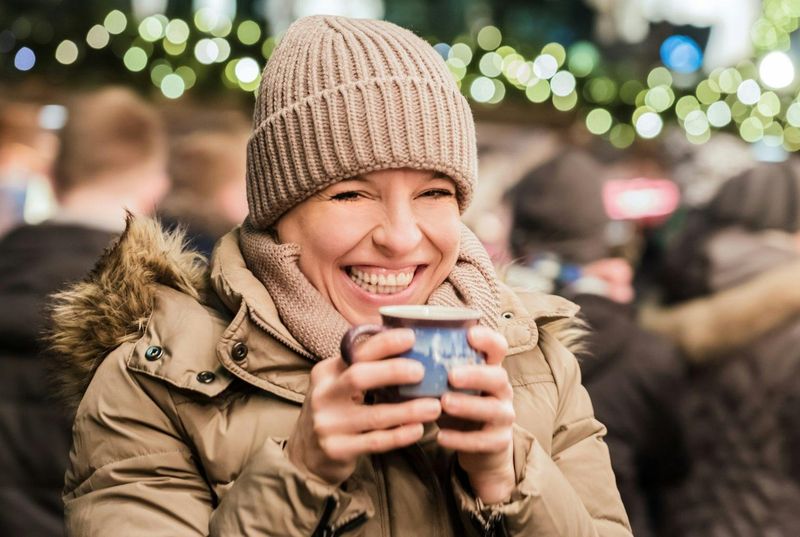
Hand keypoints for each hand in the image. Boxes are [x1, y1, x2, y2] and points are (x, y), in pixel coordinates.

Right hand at [285, 329, 441, 485]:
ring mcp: (327, 424)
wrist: (306, 455)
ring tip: (434, 406)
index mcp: (326, 372)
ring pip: (374, 414)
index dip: (384, 343)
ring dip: (408, 410)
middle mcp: (323, 394)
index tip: (411, 337)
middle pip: (359, 376)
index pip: (356, 351)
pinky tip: (418, 429)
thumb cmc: (335, 411)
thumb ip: (364, 367)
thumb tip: (409, 346)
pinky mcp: (336, 450)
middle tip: (422, 371)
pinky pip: (375, 442)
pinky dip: (399, 435)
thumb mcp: (339, 385)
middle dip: (393, 371)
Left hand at [438, 326, 514, 503]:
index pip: (498, 348)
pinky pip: (483, 441)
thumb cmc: (458, 404)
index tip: (470, 334)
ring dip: (468, 405)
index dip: (488, 339)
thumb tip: (397, 346)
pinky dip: (461, 439)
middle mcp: (501, 390)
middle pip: (498, 377)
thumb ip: (436, 368)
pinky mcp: (499, 441)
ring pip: (493, 409)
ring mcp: (503, 416)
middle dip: (476, 375)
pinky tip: (440, 436)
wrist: (478, 445)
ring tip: (444, 403)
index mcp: (490, 369)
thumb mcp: (450, 384)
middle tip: (451, 375)